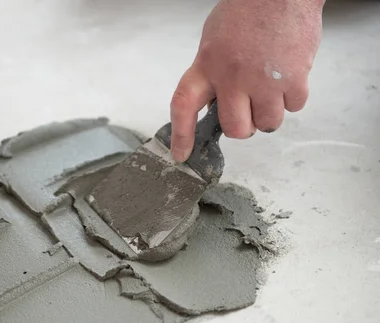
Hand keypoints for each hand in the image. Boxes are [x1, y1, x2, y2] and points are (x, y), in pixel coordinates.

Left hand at [170, 0, 323, 160]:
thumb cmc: (247, 10)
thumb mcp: (214, 41)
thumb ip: (212, 73)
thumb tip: (218, 102)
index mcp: (206, 65)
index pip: (183, 107)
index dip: (181, 135)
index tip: (181, 155)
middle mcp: (232, 78)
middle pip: (236, 129)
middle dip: (243, 126)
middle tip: (248, 109)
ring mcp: (264, 81)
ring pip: (267, 124)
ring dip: (269, 113)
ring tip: (270, 88)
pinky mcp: (295, 79)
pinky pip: (293, 109)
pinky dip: (292, 98)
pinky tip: (287, 76)